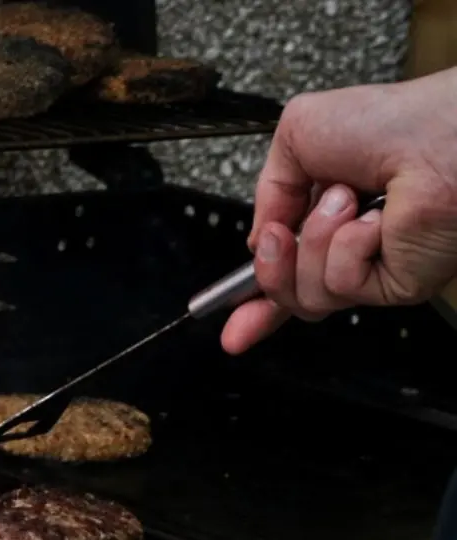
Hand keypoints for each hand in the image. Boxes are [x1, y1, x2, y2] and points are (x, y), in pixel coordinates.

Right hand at [221, 68, 456, 354]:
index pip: (286, 269)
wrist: (437, 137)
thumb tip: (260, 236)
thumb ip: (267, 190)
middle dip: (269, 268)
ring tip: (345, 201)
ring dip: (313, 241)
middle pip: (286, 294)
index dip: (253, 299)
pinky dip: (346, 247)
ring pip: (305, 294)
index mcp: (327, 216)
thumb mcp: (296, 135)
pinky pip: (339, 286)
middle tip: (277, 235)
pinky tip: (374, 222)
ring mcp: (372, 269)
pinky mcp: (393, 286)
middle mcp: (350, 248)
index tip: (229, 320)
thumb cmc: (391, 123)